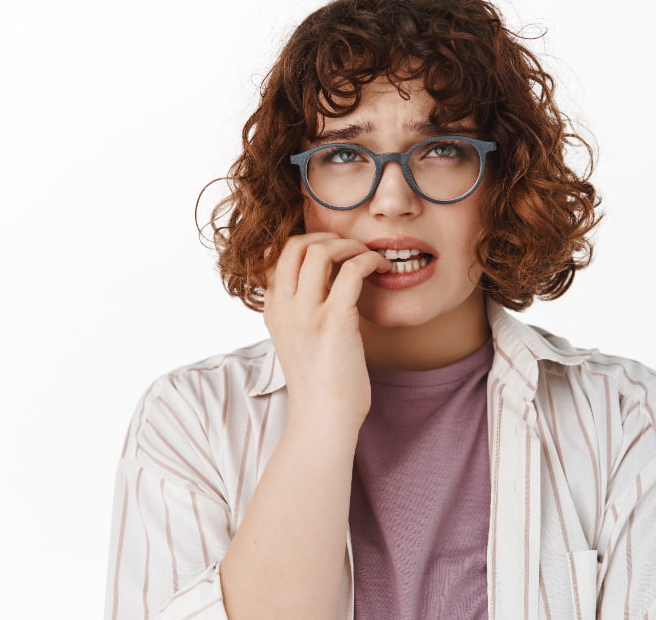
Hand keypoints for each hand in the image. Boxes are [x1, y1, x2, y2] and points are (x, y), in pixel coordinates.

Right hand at [263, 232, 390, 431]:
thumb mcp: (296, 342)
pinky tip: (382, 269)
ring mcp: (306, 314)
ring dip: (350, 245)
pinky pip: (351, 271)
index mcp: (273, 310)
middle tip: (351, 248)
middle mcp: (284, 307)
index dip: (306, 244)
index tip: (331, 252)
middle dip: (327, 237)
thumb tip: (326, 288)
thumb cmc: (319, 385)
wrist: (323, 420)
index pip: (276, 255)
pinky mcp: (334, 322)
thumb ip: (300, 314)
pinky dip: (370, 260)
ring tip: (367, 257)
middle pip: (295, 245)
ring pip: (320, 251)